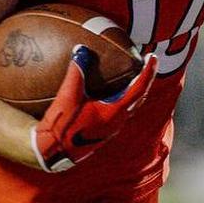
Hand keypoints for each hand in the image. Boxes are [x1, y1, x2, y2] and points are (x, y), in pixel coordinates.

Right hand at [30, 45, 156, 171]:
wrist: (51, 152)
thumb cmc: (62, 126)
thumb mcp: (68, 96)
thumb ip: (77, 71)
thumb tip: (81, 49)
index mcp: (114, 113)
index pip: (138, 89)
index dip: (148, 71)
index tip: (152, 57)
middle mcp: (117, 122)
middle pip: (139, 98)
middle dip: (145, 80)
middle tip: (146, 64)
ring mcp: (110, 129)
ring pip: (131, 106)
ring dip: (135, 90)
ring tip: (133, 76)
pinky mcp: (102, 132)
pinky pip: (120, 112)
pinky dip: (122, 98)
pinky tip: (111, 93)